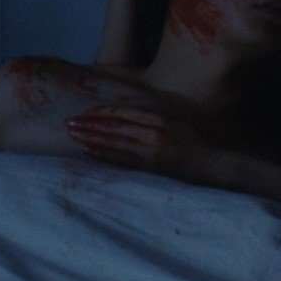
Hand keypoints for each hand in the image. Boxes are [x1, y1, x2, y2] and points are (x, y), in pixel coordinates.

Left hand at [65, 105, 212, 177]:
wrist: (212, 164)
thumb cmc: (194, 141)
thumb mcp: (173, 121)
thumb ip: (150, 117)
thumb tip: (123, 114)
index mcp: (158, 118)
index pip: (122, 112)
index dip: (101, 111)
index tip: (85, 112)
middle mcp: (152, 133)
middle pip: (113, 126)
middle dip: (88, 124)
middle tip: (68, 122)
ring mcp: (151, 152)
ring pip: (113, 142)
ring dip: (90, 138)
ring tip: (72, 135)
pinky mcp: (150, 168)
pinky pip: (121, 160)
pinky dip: (103, 155)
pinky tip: (88, 151)